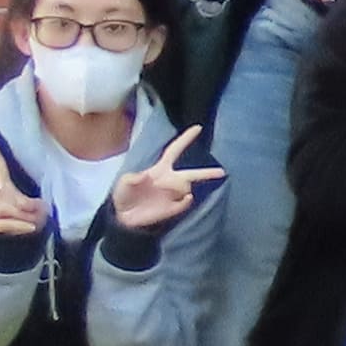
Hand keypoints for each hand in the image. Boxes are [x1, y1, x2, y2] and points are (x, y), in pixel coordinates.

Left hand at [105, 125, 224, 238]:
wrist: (124, 217)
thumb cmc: (123, 195)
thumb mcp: (122, 183)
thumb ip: (131, 178)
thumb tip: (146, 175)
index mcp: (159, 169)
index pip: (174, 151)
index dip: (185, 139)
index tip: (198, 128)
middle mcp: (170, 180)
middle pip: (192, 174)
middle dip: (207, 173)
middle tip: (222, 172)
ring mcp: (173, 194)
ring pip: (186, 186)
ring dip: (178, 187)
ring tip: (164, 192)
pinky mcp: (174, 208)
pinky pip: (186, 201)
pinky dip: (186, 200)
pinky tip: (185, 198)